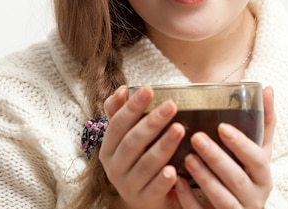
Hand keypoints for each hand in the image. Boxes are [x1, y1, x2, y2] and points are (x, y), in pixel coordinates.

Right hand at [99, 86, 185, 208]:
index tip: (149, 89)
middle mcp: (114, 167)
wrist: (144, 200)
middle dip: (152, 122)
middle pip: (132, 142)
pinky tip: (173, 170)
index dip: (132, 107)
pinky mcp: (145, 200)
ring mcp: (129, 186)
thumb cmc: (137, 161)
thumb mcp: (126, 139)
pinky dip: (163, 180)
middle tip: (171, 105)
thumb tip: (122, 90)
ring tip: (179, 129)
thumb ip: (120, 114)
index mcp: (108, 149)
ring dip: (163, 146)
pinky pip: (154, 189)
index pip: (117, 124)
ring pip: (145, 164)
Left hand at [175, 86, 276, 208]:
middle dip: (217, 158)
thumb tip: (268, 88)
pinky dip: (189, 200)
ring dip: (204, 178)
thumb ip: (264, 123)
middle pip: (237, 179)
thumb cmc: (247, 175)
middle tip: (196, 138)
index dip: (241, 144)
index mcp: (264, 177)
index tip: (221, 126)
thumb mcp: (258, 152)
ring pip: (223, 199)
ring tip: (187, 158)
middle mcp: (255, 197)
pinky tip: (176, 183)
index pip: (257, 160)